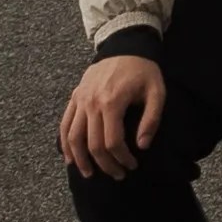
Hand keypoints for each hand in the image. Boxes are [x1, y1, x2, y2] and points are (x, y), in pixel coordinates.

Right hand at [59, 51, 167, 177]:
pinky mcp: (75, 97)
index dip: (122, 158)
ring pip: (73, 137)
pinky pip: (65, 124)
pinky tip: (69, 158)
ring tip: (89, 174)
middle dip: (105, 164)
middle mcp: (91, 102)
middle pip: (92, 144)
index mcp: (112, 102)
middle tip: (117, 175)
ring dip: (79, 159)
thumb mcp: (156, 92)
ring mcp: (80, 100)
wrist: (125, 46)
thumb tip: (142, 146)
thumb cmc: (143, 71)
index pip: (112, 141)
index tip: (132, 166)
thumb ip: (151, 119)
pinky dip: (64, 143)